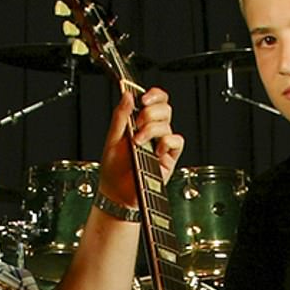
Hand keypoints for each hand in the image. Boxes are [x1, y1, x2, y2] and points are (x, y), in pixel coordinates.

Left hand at [99, 87, 183, 206]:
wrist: (117, 194)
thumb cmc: (113, 170)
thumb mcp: (112, 139)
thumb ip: (120, 116)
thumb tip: (127, 94)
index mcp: (139, 123)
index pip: (154, 101)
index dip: (153, 95)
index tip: (143, 99)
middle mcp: (152, 132)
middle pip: (164, 108)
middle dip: (150, 112)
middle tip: (137, 124)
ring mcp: (161, 144)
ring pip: (167, 124)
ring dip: (151, 129)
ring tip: (138, 142)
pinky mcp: (169, 158)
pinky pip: (177, 142)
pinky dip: (167, 142)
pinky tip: (155, 150)